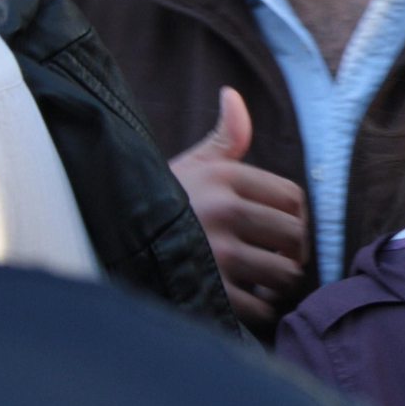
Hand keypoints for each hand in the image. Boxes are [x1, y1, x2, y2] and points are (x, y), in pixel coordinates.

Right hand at [171, 87, 308, 329]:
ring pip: (285, 273)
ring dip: (280, 283)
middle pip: (295, 236)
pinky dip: (260, 310)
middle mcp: (223, 210)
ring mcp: (216, 252)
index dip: (295, 217)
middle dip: (291, 252)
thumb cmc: (160, 200)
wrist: (108, 237)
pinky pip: (262, 307)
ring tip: (263, 280)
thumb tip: (233, 95)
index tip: (280, 228)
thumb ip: (225, 137)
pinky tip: (244, 301)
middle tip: (276, 258)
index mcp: (225, 177)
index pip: (294, 198)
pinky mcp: (209, 290)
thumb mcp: (190, 164)